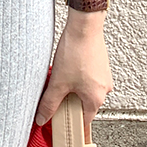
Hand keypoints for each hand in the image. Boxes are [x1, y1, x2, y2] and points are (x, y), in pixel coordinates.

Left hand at [34, 14, 112, 141]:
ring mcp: (104, 75)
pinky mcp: (100, 64)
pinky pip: (87, 76)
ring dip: (72, 85)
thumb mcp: (58, 82)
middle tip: (56, 91)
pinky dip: (76, 74)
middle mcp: (104, 89)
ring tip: (61, 74)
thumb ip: (50, 103)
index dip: (68, 120)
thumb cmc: (76, 52)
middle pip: (83, 104)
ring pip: (84, 88)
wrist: (85, 25)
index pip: (83, 120)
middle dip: (68, 100)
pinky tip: (67, 65)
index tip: (59, 119)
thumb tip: (42, 118)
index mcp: (96, 99)